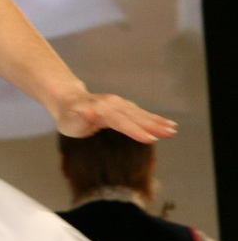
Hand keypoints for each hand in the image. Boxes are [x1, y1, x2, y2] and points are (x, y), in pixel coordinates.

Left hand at [53, 91, 176, 142]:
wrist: (68, 101)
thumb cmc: (69, 118)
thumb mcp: (69, 122)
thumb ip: (79, 120)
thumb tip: (89, 112)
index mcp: (101, 109)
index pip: (120, 122)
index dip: (135, 131)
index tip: (150, 139)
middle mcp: (112, 104)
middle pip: (135, 116)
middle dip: (153, 125)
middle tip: (170, 133)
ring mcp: (119, 103)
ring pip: (140, 113)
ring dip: (157, 121)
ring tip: (173, 129)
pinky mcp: (123, 105)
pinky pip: (140, 112)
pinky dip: (153, 117)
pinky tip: (166, 123)